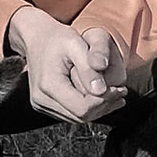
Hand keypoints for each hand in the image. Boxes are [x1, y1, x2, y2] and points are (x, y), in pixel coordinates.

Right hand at [7, 7, 127, 123]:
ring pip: (78, 118)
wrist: (36, 38)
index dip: (105, 101)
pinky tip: (100, 95)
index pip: (83, 107)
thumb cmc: (57, 38)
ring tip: (113, 92)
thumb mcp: (76, 45)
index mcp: (48, 85)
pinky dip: (88, 107)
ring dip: (98, 108)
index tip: (119, 88)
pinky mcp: (45, 106)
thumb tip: (101, 91)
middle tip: (120, 90)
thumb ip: (89, 68)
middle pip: (81, 116)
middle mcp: (41, 99)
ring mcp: (41, 104)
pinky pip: (71, 114)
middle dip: (104, 105)